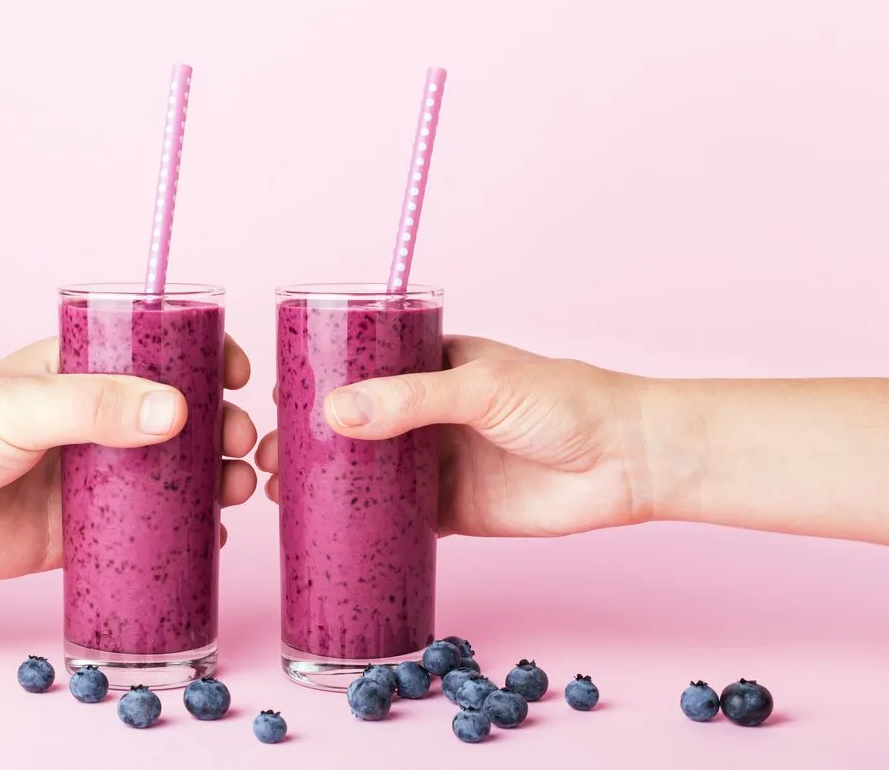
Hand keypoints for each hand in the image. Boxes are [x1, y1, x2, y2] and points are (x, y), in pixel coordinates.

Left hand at [0, 336, 256, 580]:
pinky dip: (181, 533)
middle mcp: (88, 423)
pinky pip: (142, 532)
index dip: (203, 359)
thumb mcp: (20, 405)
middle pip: (174, 419)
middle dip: (219, 426)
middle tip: (240, 440)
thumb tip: (175, 412)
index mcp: (75, 372)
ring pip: (168, 476)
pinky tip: (208, 535)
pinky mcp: (76, 534)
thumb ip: (95, 406)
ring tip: (236, 488)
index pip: (155, 354)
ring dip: (212, 478)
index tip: (237, 372)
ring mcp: (85, 479)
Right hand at [257, 336, 653, 537]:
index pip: (360, 368)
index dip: (317, 382)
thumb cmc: (565, 400)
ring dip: (325, 482)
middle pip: (353, 425)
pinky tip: (323, 528)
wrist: (626, 462)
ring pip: (365, 473)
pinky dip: (360, 523)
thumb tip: (336, 412)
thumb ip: (410, 399)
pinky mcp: (450, 509)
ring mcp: (435, 462)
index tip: (274, 397)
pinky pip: (393, 517)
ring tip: (281, 491)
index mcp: (430, 366)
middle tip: (268, 456)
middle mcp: (426, 413)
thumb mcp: (481, 386)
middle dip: (308, 439)